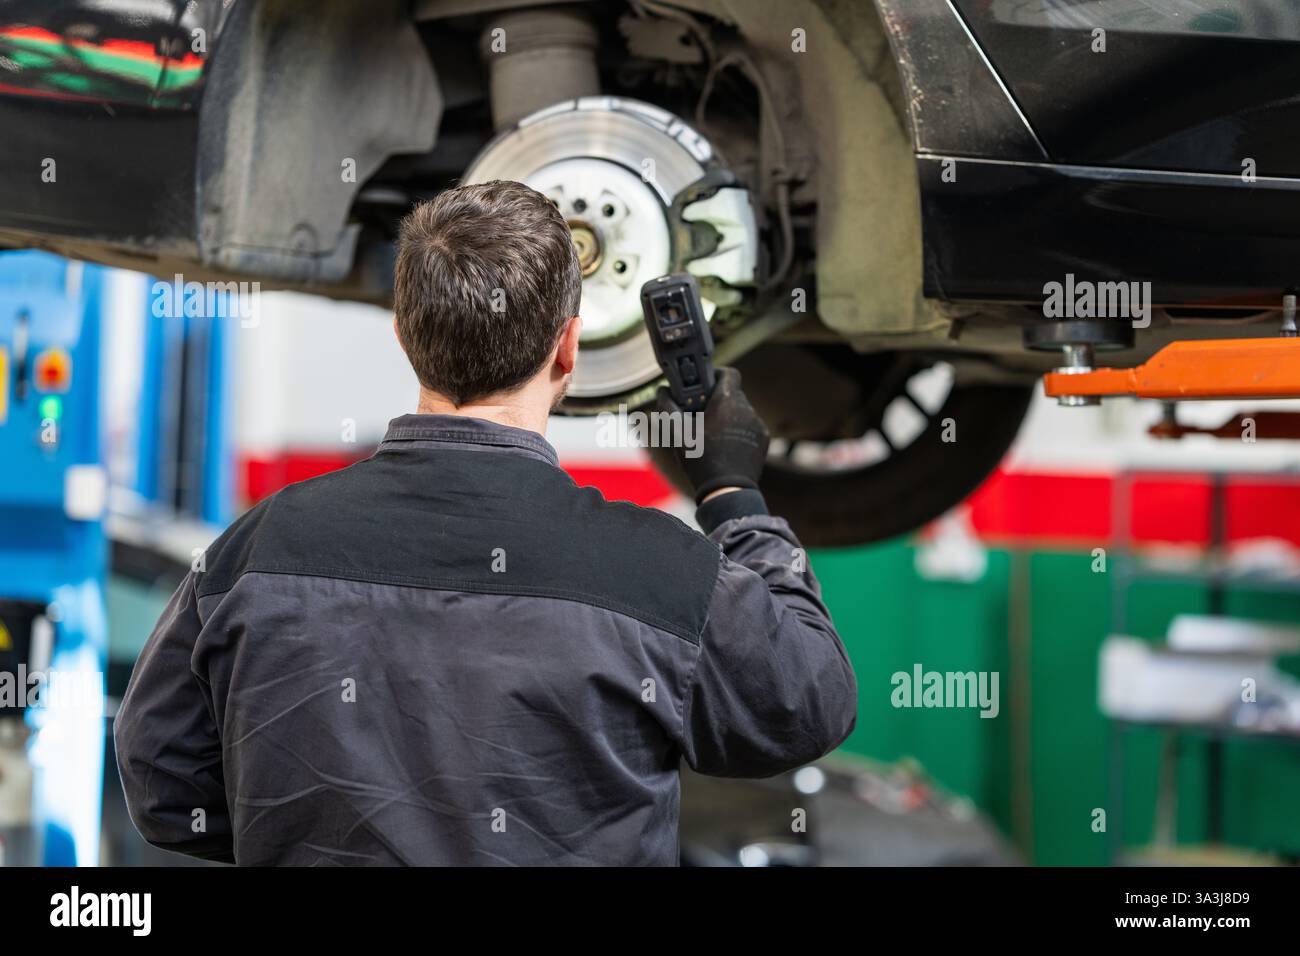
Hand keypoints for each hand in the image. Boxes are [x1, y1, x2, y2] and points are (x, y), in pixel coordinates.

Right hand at [656, 367, 769, 502]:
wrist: (727, 490)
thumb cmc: (702, 461)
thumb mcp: (677, 434)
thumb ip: (667, 407)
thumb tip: (662, 391)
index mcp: (727, 402)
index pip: (728, 373)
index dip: (715, 375)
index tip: (703, 385)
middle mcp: (747, 409)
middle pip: (733, 393)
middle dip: (717, 399)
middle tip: (700, 412)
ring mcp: (757, 425)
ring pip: (741, 410)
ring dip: (728, 415)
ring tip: (712, 432)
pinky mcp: (763, 439)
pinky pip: (749, 426)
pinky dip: (738, 429)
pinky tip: (725, 444)